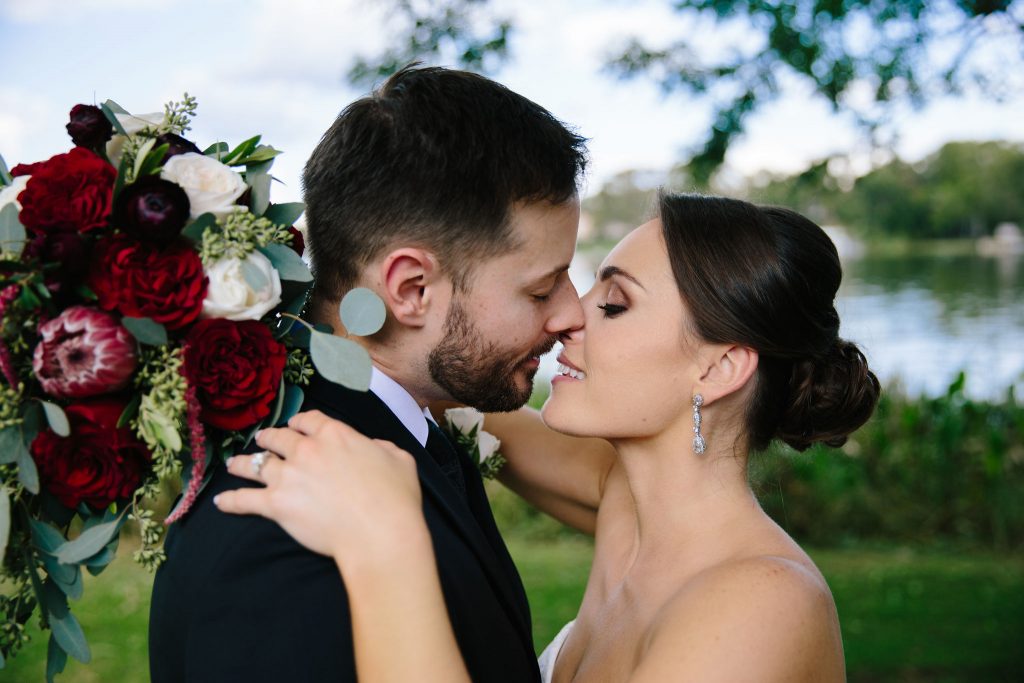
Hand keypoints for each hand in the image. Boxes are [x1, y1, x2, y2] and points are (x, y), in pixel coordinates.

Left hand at [214, 410, 425, 567]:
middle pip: (278, 438)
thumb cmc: (394, 498)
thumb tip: (373, 447)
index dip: (300, 422)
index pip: (309, 420)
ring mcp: (288, 477)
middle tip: (264, 440)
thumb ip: (382, 447)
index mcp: (336, 435)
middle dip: (269, 438)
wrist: (379, 533)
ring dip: (243, 463)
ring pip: (256, 464)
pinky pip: (245, 500)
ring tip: (233, 464)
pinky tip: (220, 502)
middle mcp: (307, 451)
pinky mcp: (276, 505)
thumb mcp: (399, 460)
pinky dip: (230, 501)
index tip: (295, 426)